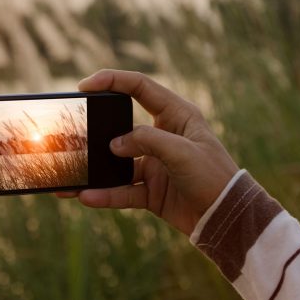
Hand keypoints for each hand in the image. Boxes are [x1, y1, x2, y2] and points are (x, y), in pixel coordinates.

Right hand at [58, 70, 237, 234]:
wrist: (229, 219)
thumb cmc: (215, 177)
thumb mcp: (183, 152)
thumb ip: (147, 141)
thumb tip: (113, 145)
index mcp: (176, 115)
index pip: (139, 87)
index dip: (112, 80)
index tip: (85, 85)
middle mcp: (162, 136)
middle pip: (120, 126)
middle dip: (95, 130)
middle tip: (72, 130)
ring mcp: (154, 163)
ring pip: (116, 163)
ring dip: (94, 170)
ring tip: (71, 176)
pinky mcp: (150, 189)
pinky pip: (121, 190)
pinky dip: (105, 194)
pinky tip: (87, 197)